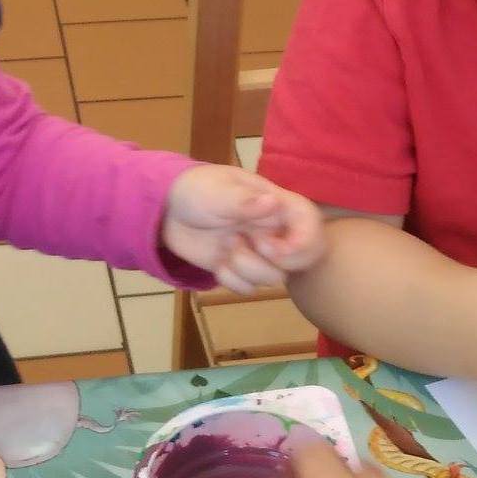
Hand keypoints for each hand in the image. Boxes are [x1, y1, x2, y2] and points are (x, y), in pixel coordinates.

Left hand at [162, 166, 325, 294]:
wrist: (167, 211)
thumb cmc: (196, 189)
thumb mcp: (216, 191)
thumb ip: (243, 201)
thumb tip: (273, 202)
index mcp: (275, 203)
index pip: (309, 222)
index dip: (303, 242)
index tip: (273, 248)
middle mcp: (273, 230)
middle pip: (298, 260)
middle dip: (271, 262)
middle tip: (247, 244)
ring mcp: (257, 252)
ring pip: (272, 278)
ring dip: (245, 267)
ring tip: (225, 245)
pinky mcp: (239, 269)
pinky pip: (248, 288)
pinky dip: (230, 280)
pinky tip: (217, 262)